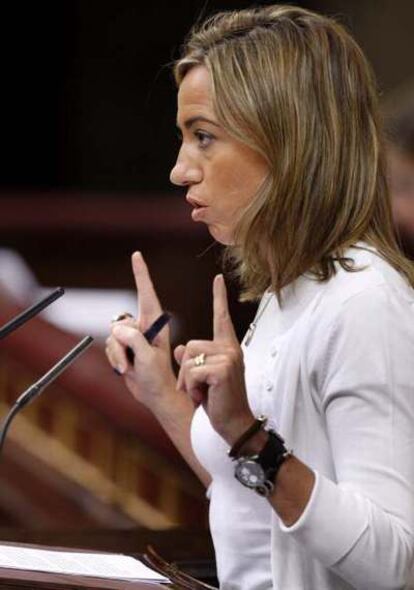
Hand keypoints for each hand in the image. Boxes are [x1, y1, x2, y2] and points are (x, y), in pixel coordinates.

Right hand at [105, 252, 175, 411]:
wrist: (154, 394)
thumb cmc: (158, 376)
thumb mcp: (147, 356)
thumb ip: (133, 339)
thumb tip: (116, 330)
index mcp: (155, 322)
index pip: (146, 293)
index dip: (141, 274)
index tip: (137, 255)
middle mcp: (143, 326)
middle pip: (120, 322)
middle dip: (121, 343)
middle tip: (132, 359)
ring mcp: (132, 337)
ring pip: (112, 336)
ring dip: (117, 354)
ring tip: (130, 367)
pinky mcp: (123, 347)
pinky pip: (108, 346)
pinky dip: (114, 358)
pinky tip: (125, 369)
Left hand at [175, 274, 253, 444]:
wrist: (234, 424)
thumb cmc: (219, 402)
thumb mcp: (202, 378)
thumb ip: (191, 360)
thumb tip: (179, 349)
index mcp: (228, 348)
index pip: (222, 317)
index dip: (219, 297)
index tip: (218, 278)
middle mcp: (230, 349)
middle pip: (190, 346)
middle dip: (186, 371)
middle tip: (201, 389)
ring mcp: (228, 358)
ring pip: (188, 360)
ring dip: (188, 383)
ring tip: (204, 394)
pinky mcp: (222, 370)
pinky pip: (191, 373)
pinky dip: (191, 389)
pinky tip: (205, 398)